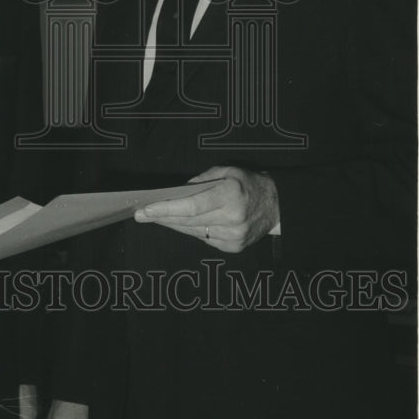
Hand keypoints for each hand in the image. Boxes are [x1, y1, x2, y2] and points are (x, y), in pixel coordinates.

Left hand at [134, 166, 279, 252]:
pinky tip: (178, 223)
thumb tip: (179, 190)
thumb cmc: (249, 184)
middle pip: (187, 221)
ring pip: (193, 232)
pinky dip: (190, 230)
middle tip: (140, 214)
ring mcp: (233, 236)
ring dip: (172, 225)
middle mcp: (232, 219)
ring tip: (153, 218)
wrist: (277, 206)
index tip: (146, 209)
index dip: (165, 209)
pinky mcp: (233, 247)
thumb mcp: (227, 171)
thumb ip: (202, 180)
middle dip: (161, 217)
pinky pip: (204, 238)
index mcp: (230, 196)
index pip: (191, 206)